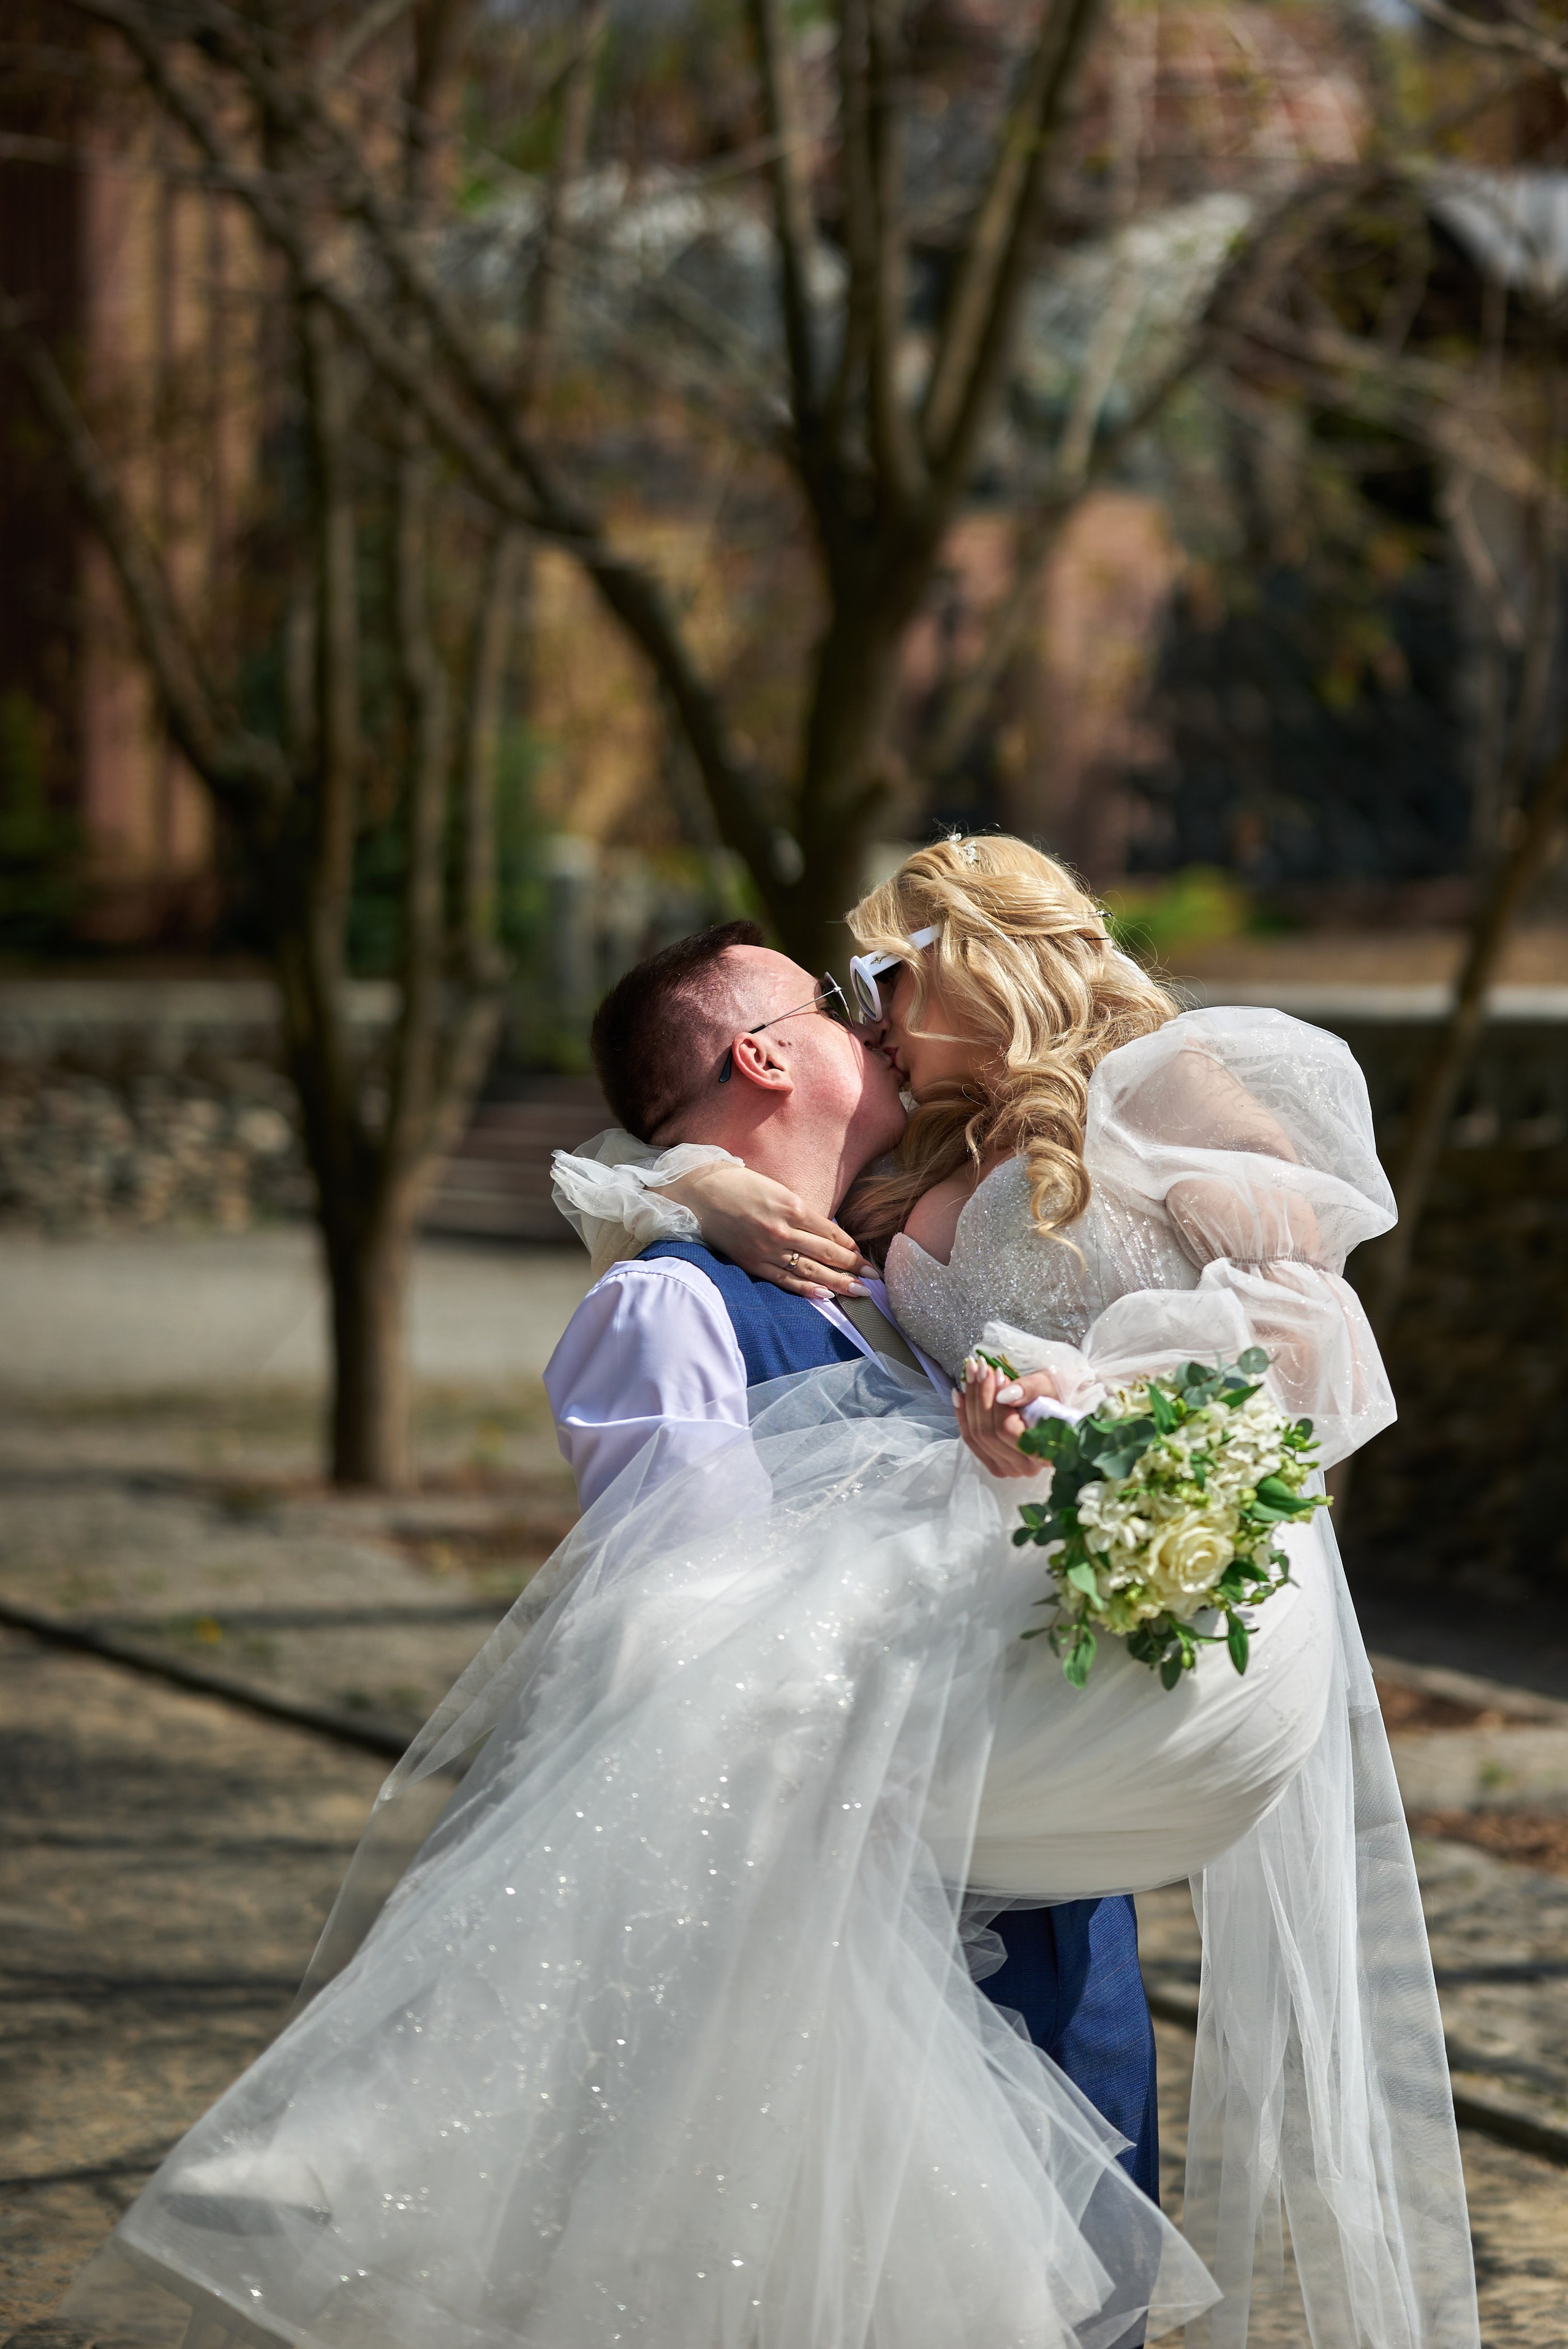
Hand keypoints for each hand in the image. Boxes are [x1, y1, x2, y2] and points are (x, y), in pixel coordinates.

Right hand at [662, 1162, 869, 1297]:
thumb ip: (801, 1211)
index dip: (852, 1247)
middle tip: (875, 1279)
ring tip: (859, 1292)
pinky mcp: (752, 1263)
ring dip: (838, 1282)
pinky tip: (825, 1296)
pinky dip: (806, 1289)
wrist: (700, 1194)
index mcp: (792, 1206)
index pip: (831, 1232)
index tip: (867, 1257)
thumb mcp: (777, 1189)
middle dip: (854, 1267)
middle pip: (827, 1253)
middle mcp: (783, 1229)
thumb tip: (826, 1232)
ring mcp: (767, 1249)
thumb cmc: (740, 1185)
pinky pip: (784, 1280)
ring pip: (810, 1269)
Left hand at [953, 1362, 1069, 1478]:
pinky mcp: (992, 1462)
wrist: (1057, 1411)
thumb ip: (1030, 1390)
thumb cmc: (1057, 1397)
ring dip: (970, 1400)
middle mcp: (1023, 1467)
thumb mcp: (1049, 1386)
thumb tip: (1003, 1396)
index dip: (995, 1400)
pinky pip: (970, 1440)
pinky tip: (960, 1393)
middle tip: (979, 1366)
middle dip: (980, 1395)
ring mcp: (1005, 1468)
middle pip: (988, 1432)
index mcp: (1043, 1453)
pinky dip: (963, 1415)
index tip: (996, 1372)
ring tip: (971, 1372)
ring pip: (976, 1435)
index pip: (1006, 1429)